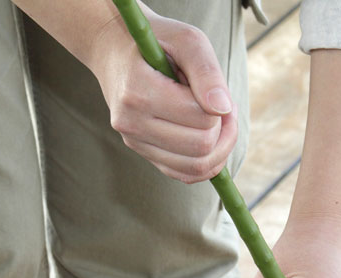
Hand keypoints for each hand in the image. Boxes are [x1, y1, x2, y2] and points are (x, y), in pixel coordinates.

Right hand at [90, 9, 236, 183]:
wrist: (116, 50)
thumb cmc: (158, 41)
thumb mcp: (187, 40)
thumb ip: (207, 71)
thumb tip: (223, 109)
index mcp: (138, 92)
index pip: (200, 119)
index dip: (223, 110)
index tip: (222, 95)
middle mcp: (131, 122)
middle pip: (200, 148)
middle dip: (224, 131)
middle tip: (225, 109)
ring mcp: (134, 141)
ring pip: (194, 168)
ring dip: (219, 150)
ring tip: (218, 124)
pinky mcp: (142, 152)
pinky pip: (183, 175)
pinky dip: (205, 164)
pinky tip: (210, 141)